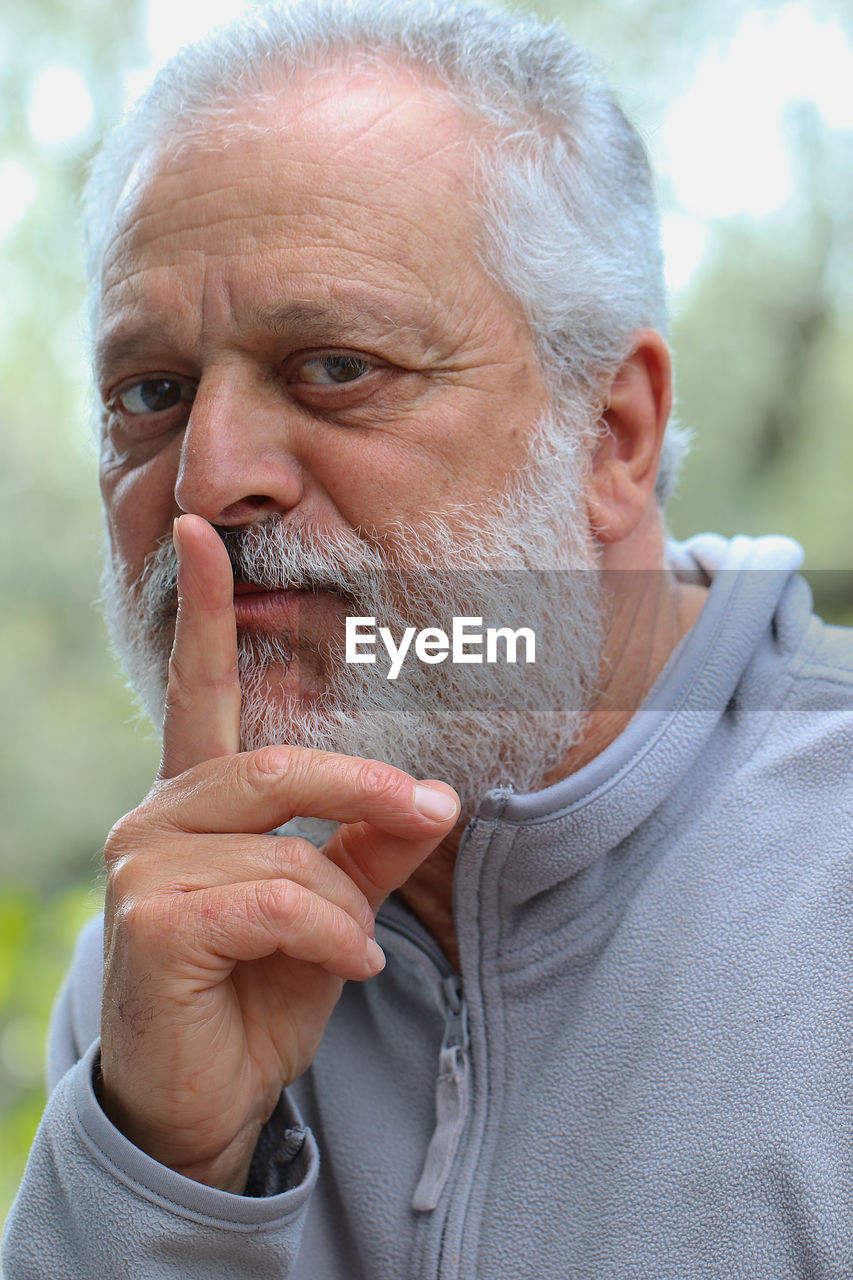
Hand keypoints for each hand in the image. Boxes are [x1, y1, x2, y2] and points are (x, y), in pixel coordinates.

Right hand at [99, 515, 458, 1192]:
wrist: (206, 1099)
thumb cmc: (260, 989)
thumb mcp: (332, 908)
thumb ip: (369, 846)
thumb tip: (432, 795)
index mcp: (196, 799)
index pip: (200, 690)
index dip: (206, 611)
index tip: (198, 530)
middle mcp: (157, 816)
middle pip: (275, 765)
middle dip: (364, 788)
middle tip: (430, 811)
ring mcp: (142, 867)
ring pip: (287, 847)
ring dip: (345, 905)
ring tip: (358, 950)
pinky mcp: (149, 922)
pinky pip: (278, 901)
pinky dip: (334, 936)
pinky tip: (348, 968)